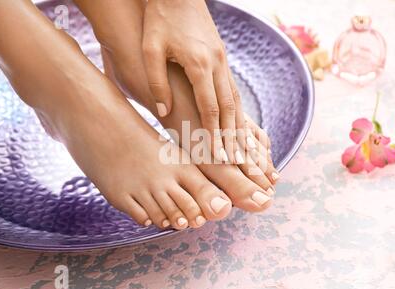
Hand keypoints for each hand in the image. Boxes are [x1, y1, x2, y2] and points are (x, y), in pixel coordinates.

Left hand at [142, 0, 246, 162]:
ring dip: (238, 126)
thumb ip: (157, 82)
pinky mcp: (222, 57)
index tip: (218, 157)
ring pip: (236, 99)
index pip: (211, 107)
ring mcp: (223, 60)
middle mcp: (217, 64)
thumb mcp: (151, 49)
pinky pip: (233, 89)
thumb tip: (164, 112)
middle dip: (233, 137)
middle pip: (230, 108)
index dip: (214, 134)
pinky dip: (237, 110)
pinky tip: (236, 123)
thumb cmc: (159, 19)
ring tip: (243, 150)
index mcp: (199, 63)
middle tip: (238, 162)